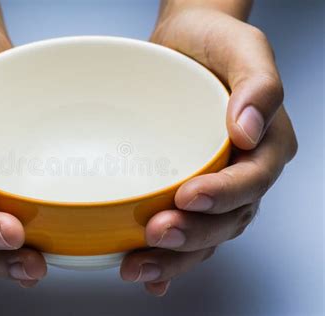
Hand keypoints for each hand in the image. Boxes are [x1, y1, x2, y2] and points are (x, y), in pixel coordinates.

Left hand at [120, 8, 297, 295]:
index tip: (188, 197)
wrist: (185, 46)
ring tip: (138, 266)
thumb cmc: (214, 44)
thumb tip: (249, 128)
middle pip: (227, 220)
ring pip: (204, 235)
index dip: (224, 196)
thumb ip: (258, 84)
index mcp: (265, 146)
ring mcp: (214, 187)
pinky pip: (182, 229)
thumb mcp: (243, 47)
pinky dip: (167, 259)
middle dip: (193, 235)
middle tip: (156, 236)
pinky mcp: (184, 190)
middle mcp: (242, 174)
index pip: (251, 181)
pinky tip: (147, 276)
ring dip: (174, 257)